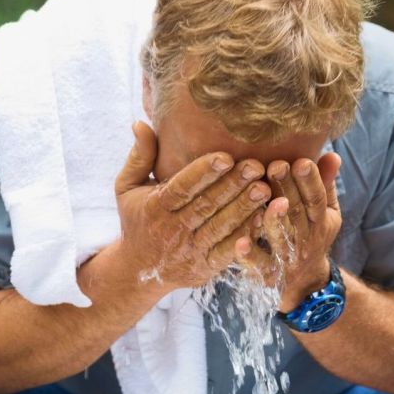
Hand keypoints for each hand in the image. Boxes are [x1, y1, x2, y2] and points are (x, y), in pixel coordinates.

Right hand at [114, 122, 269, 290]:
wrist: (138, 271)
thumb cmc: (137, 220)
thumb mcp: (127, 189)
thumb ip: (139, 157)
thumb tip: (140, 123)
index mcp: (154, 208)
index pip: (181, 188)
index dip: (203, 173)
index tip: (226, 157)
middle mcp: (171, 231)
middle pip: (205, 206)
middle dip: (232, 186)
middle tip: (257, 166)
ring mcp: (190, 251)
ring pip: (220, 227)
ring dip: (244, 209)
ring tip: (266, 188)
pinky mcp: (204, 267)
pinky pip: (228, 251)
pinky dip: (247, 236)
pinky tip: (265, 218)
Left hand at [238, 154, 342, 310]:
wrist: (303, 283)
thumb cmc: (309, 235)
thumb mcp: (324, 213)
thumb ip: (324, 185)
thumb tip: (332, 154)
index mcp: (320, 221)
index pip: (317, 199)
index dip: (310, 181)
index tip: (300, 161)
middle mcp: (305, 240)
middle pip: (297, 213)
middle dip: (287, 189)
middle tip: (275, 166)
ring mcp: (287, 257)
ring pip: (281, 238)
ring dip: (274, 220)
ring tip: (267, 201)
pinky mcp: (268, 274)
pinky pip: (258, 264)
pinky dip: (250, 254)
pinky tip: (240, 242)